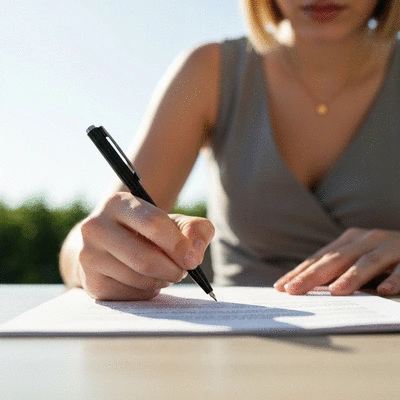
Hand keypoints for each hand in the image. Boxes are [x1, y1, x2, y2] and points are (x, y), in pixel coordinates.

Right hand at [77, 192, 214, 300]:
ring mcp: (89, 256)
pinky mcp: (91, 283)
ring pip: (139, 279)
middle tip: (182, 271)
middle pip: (145, 259)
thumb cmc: (147, 232)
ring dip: (162, 281)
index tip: (193, 260)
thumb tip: (196, 251)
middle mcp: (96, 227)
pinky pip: (131, 295)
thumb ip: (194, 229)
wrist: (111, 245)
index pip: (153, 223)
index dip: (178, 245)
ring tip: (164, 273)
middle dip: (172, 269)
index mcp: (117, 203)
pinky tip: (146, 281)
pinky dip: (148, 292)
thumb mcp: (172, 222)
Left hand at [274, 228, 399, 295]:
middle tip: (294, 291)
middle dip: (313, 275)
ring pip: (367, 262)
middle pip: (336, 259)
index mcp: (349, 240)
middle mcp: (366, 239)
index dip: (299, 272)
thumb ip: (338, 270)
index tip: (281, 287)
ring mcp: (388, 245)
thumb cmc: (383, 256)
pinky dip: (394, 279)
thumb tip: (307, 288)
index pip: (319, 258)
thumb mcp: (357, 258)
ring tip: (336, 291)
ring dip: (351, 277)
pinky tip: (384, 291)